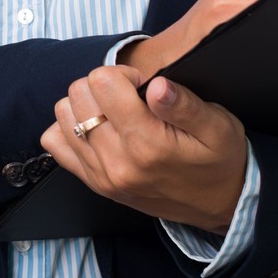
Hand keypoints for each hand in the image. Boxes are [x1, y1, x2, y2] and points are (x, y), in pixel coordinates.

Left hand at [40, 65, 247, 234]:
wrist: (222, 204)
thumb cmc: (221, 160)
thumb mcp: (218, 126)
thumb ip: (184, 104)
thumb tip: (156, 85)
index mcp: (147, 143)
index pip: (102, 82)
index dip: (123, 73)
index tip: (141, 85)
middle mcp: (117, 162)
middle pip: (78, 93)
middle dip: (103, 85)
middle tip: (131, 98)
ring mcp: (102, 176)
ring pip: (63, 113)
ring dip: (85, 104)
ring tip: (116, 112)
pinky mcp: (94, 183)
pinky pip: (55, 143)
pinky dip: (69, 127)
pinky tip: (98, 128)